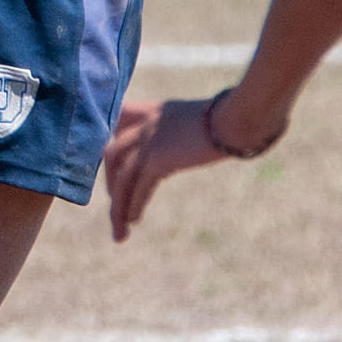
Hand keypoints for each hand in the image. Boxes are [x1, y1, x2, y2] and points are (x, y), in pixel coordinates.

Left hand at [104, 98, 227, 242]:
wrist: (232, 120)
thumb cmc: (226, 119)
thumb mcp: (194, 117)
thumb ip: (179, 129)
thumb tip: (185, 143)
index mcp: (152, 110)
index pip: (117, 121)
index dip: (108, 142)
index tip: (109, 166)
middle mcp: (144, 123)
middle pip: (112, 154)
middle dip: (110, 181)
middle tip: (116, 202)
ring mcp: (148, 140)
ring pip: (121, 178)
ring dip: (117, 207)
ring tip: (120, 230)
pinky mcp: (157, 159)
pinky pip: (137, 188)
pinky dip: (132, 206)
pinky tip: (131, 222)